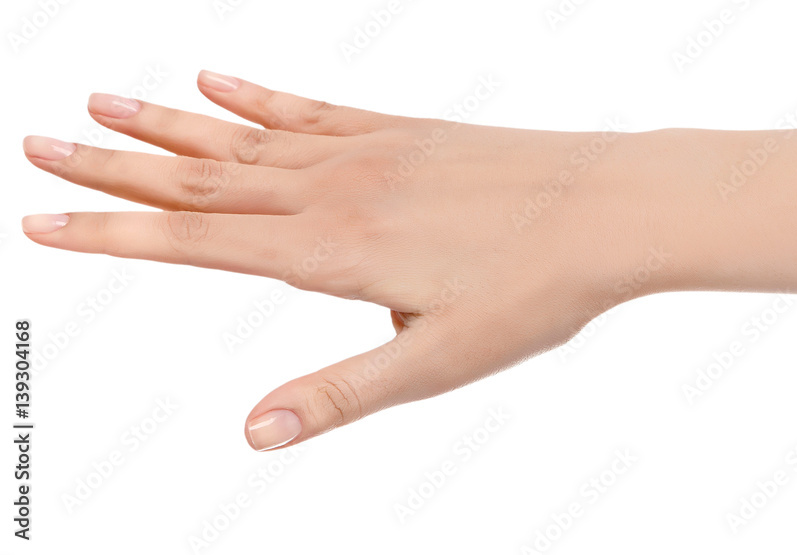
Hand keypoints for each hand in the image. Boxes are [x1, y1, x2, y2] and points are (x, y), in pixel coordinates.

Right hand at [22, 71, 671, 450]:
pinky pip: (311, 106)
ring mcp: (365, 152)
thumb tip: (255, 433)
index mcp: (331, 253)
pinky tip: (217, 76)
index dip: (113, 231)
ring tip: (102, 101)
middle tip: (36, 143)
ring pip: (243, 134)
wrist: (606, 209)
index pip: (196, 242)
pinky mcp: (400, 129)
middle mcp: (333, 192)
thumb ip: (341, 393)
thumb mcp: (435, 364)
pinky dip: (256, 92)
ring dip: (167, 121)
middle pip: (200, 177)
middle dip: (112, 166)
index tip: (41, 217)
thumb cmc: (532, 290)